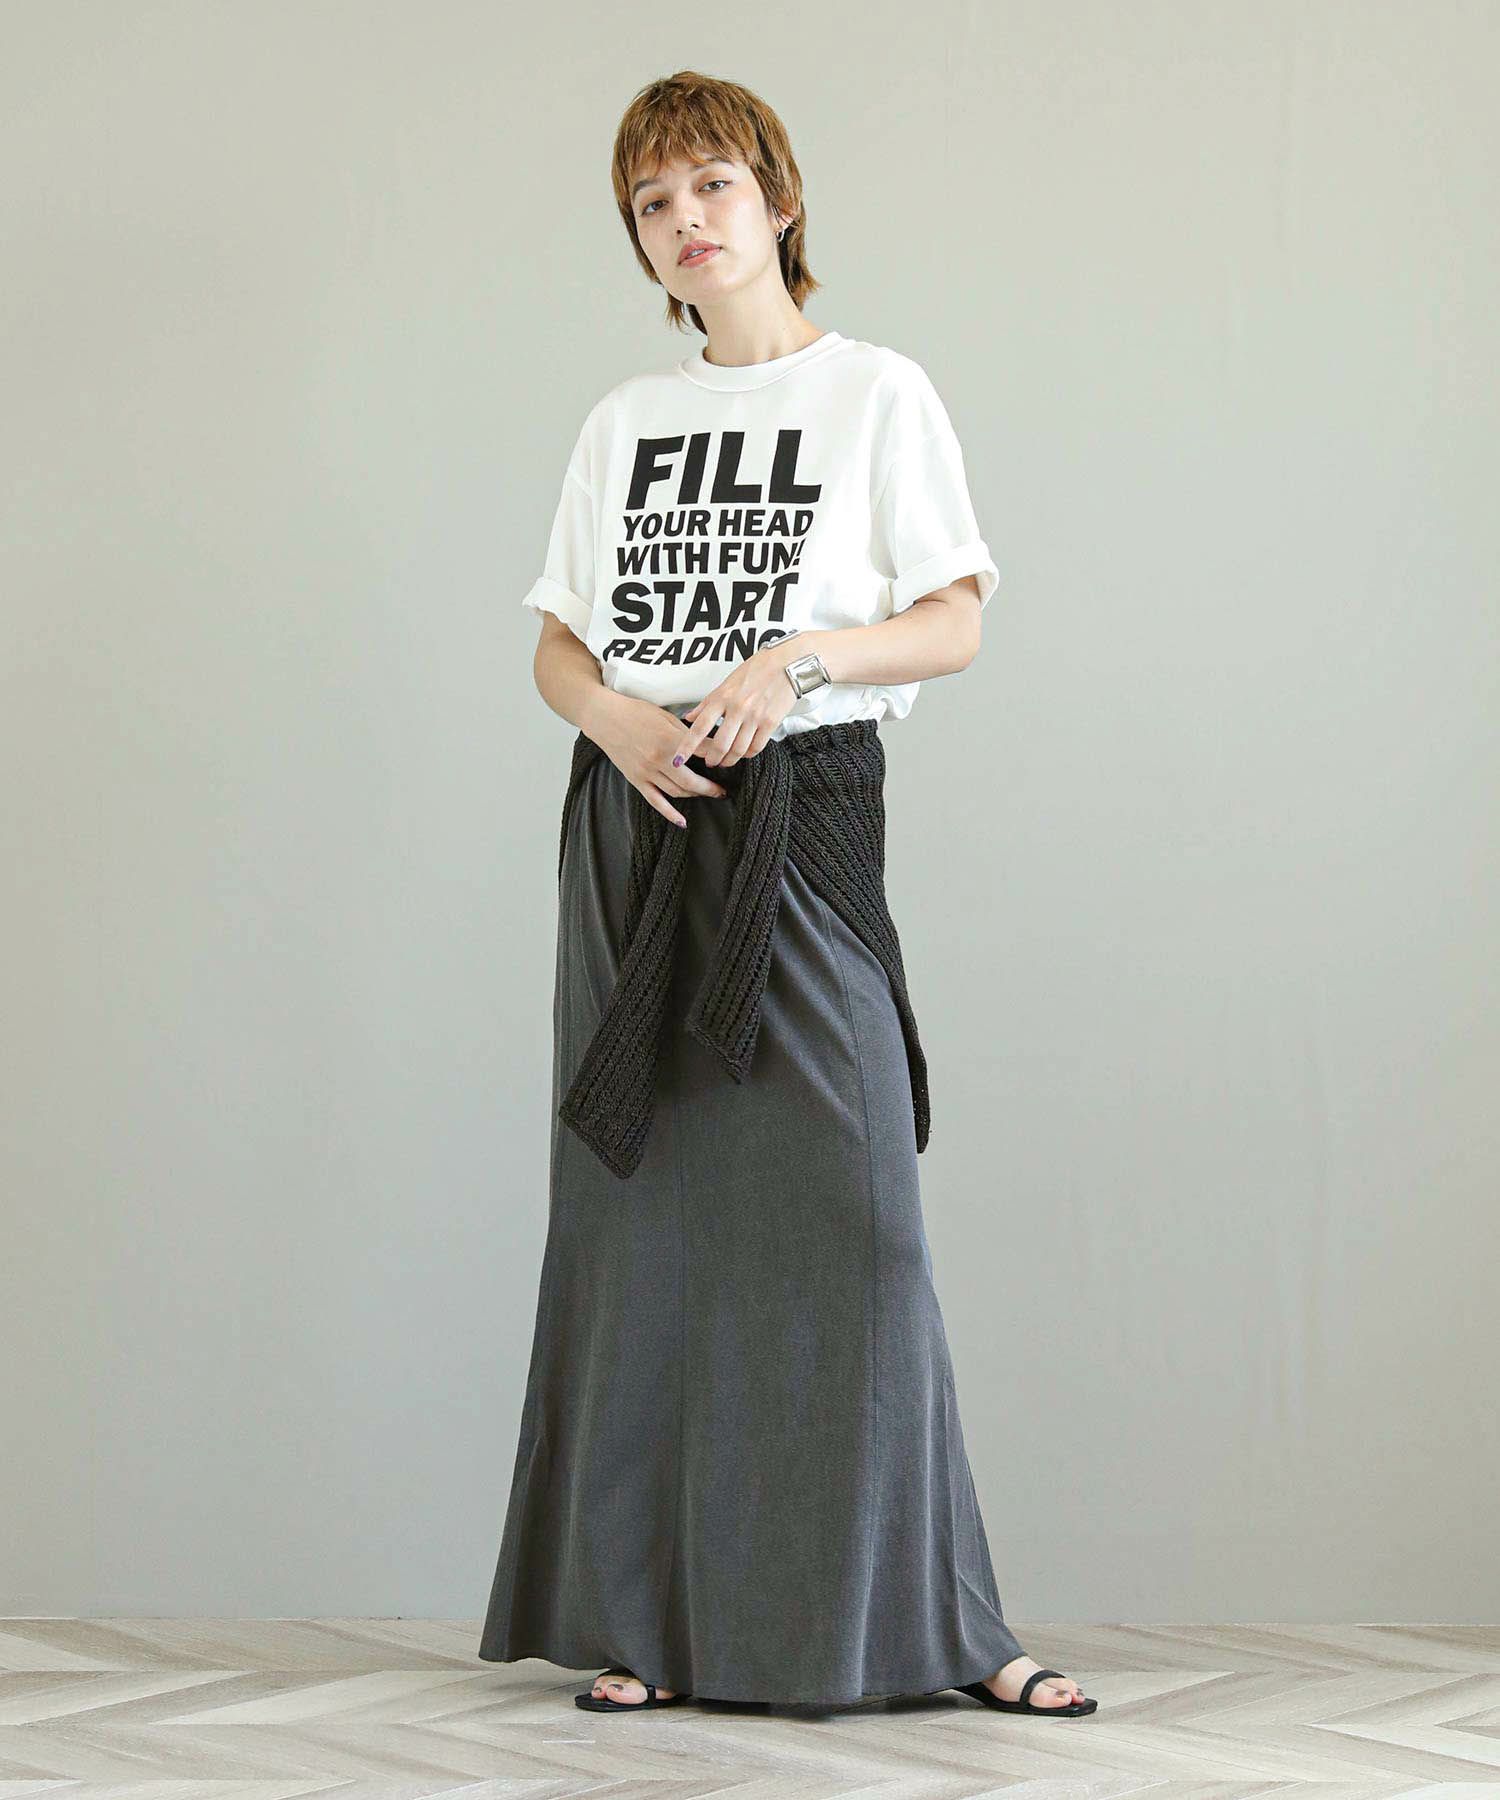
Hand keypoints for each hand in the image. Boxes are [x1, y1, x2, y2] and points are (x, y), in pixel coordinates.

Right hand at [582, 691, 727, 829]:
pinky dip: (670, 813)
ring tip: (705, 793)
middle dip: (710, 788)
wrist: (606, 718)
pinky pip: (656, 801)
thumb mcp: (668, 718)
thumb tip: (712, 743)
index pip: (703, 754)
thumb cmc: (637, 713)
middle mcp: (659, 759)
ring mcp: (646, 772)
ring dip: (694, 795)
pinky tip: (682, 821)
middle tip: (722, 790)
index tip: (730, 764)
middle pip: (692, 782)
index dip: (719, 760)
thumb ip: (688, 735)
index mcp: (670, 740)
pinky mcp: (636, 780)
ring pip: (677, 792)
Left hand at [674, 635, 811, 768]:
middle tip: (710, 762)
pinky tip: (745, 753)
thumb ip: (707, 703)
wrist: (787, 663)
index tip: (678, 760)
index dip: (687, 747)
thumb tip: (689, 717)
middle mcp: (737, 708)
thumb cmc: (756, 670)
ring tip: (726, 761)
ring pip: (738, 750)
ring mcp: (755, 716)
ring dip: (729, 760)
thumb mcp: (727, 682)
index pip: (699, 727)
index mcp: (722, 697)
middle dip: (712, 759)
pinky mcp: (771, 722)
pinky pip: (756, 746)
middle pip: (719, 745)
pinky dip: (748, 754)